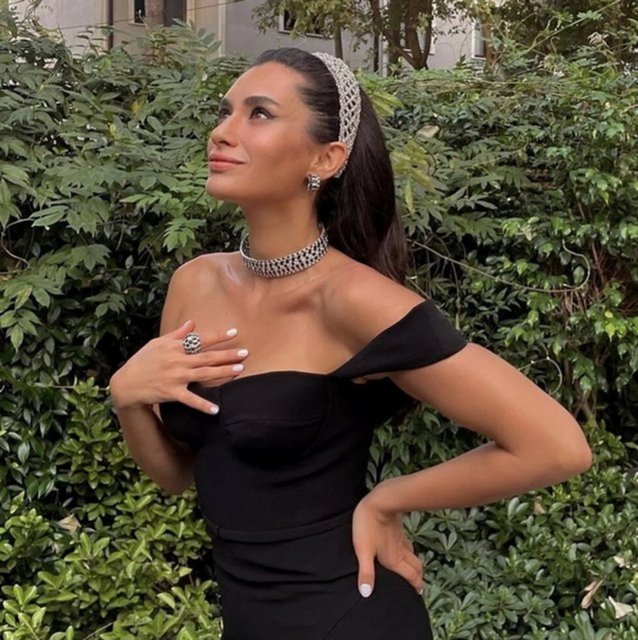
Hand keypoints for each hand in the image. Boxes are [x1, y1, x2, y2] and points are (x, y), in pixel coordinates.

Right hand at [109, 320, 248, 413]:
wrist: (126, 383)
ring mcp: (175, 377)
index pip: (201, 339)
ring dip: (223, 372)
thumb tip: (192, 323)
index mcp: (175, 347)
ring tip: (240, 370)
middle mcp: (177, 360)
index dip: (219, 336)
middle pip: (207, 357)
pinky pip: (191, 399)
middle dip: (228, 354)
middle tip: (245, 353)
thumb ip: (177, 334)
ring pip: (204, 374)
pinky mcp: (172, 393)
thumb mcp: (157, 343)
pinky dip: (203, 405)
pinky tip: (216, 409)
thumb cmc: (142, 361)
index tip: (235, 332)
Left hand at [351, 490, 423, 598]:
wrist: (379, 502)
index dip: (416, 585)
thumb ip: (366, 573)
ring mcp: (401, 539)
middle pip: (416, 566)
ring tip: (413, 569)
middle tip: (419, 584)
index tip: (420, 593)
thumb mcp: (363, 551)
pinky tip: (404, 548)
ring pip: (413, 555)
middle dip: (419, 576)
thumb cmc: (368, 526)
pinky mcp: (399, 529)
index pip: (411, 576)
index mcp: (393, 559)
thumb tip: (366, 594)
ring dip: (415, 564)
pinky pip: (408, 544)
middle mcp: (401, 551)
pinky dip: (410, 551)